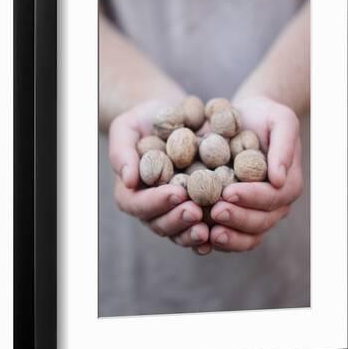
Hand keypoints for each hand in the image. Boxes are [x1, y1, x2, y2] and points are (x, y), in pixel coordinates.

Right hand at [109, 100, 210, 249]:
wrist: (176, 115)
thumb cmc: (145, 119)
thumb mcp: (126, 127)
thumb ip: (122, 152)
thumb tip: (128, 181)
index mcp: (131, 191)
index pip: (137, 204)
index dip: (156, 202)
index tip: (177, 193)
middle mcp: (152, 207)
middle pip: (160, 224)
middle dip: (178, 220)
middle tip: (196, 212)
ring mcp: (175, 211)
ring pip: (180, 232)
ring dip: (193, 232)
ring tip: (209, 228)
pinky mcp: (198, 209)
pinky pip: (203, 227)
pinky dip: (213, 233)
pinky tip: (225, 230)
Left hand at [208, 96, 303, 251]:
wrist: (244, 118)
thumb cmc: (264, 115)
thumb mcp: (281, 120)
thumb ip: (284, 146)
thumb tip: (280, 179)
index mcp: (287, 184)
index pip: (272, 197)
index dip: (251, 197)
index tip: (228, 193)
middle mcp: (273, 204)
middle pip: (260, 221)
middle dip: (237, 219)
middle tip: (215, 212)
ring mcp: (254, 213)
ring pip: (246, 236)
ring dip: (228, 238)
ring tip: (207, 234)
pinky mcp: (235, 214)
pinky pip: (228, 234)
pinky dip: (215, 241)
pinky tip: (198, 239)